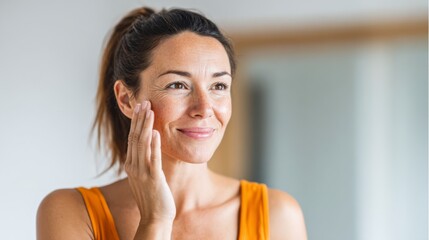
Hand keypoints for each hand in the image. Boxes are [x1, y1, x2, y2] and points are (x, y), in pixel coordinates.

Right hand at [125, 101, 175, 225]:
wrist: (155, 217)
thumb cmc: (152, 197)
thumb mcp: (145, 176)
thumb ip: (144, 161)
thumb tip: (148, 146)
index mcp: (131, 165)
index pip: (132, 139)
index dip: (136, 122)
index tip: (140, 107)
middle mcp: (134, 166)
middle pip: (135, 138)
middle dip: (140, 119)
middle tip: (144, 102)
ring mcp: (142, 172)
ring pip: (142, 144)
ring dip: (146, 126)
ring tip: (150, 111)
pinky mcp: (153, 178)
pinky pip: (152, 159)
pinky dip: (154, 145)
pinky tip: (156, 133)